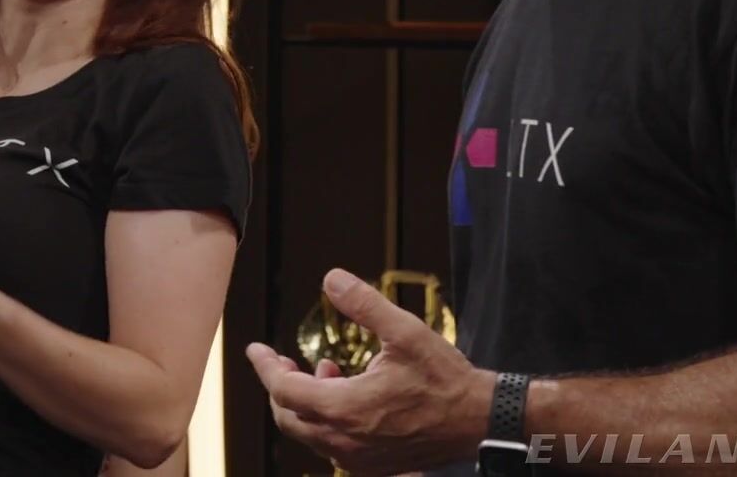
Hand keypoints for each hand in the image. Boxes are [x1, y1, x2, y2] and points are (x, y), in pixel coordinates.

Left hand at [246, 269, 493, 475]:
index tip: (256, 350)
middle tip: (284, 360)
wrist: (480, 421)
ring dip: (306, 402)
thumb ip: (364, 304)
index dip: (265, 368)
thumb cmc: (444, 379)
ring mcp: (358, 457)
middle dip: (281, 386)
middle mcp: (345, 440)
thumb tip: (332, 278)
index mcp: (345, 409)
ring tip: (324, 370)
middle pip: (289, 417)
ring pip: (310, 433)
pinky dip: (327, 419)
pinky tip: (345, 393)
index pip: (284, 391)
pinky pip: (333, 445)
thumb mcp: (405, 332)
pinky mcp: (373, 465)